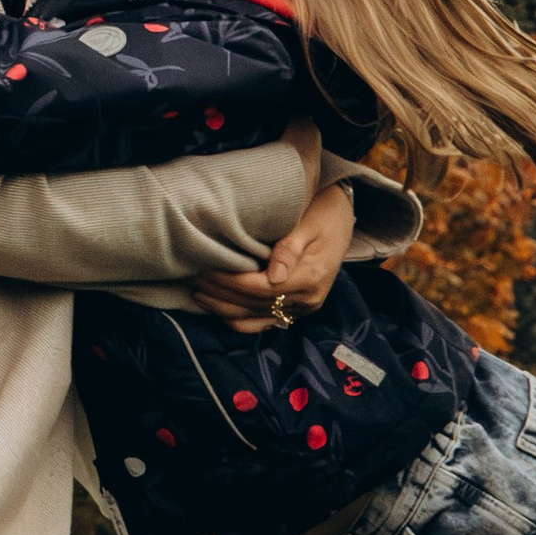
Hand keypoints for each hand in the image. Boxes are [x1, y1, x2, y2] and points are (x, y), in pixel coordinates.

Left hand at [189, 183, 354, 331]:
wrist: (344, 216)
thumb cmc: (323, 211)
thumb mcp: (309, 222)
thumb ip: (291, 247)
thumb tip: (275, 275)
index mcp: (310, 277)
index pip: (260, 288)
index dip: (228, 282)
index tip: (203, 270)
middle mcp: (307, 299)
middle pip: (254, 304)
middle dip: (220, 294)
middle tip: (191, 279)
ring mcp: (303, 307)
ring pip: (256, 318)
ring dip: (224, 309)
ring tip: (198, 294)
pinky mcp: (298, 309)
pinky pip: (265, 323)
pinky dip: (240, 319)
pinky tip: (219, 307)